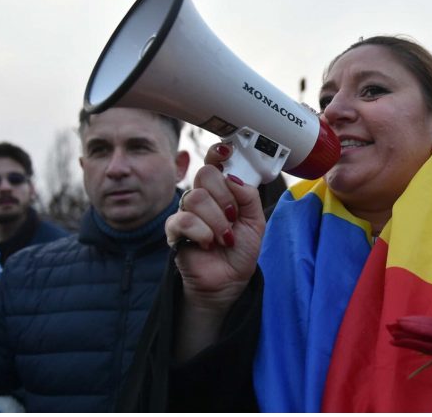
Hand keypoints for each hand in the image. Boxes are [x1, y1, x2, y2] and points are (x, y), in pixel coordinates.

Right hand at [165, 143, 264, 358]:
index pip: (215, 162)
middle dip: (224, 196)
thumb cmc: (240, 250)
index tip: (226, 150)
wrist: (229, 281)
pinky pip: (183, 220)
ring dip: (217, 220)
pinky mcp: (174, 231)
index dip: (218, 152)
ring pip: (196, 198)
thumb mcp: (256, 221)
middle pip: (205, 174)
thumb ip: (249, 196)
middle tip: (232, 216)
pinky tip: (209, 243)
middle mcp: (203, 197)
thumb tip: (232, 177)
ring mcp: (187, 212)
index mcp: (222, 191)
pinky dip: (202, 232)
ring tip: (224, 237)